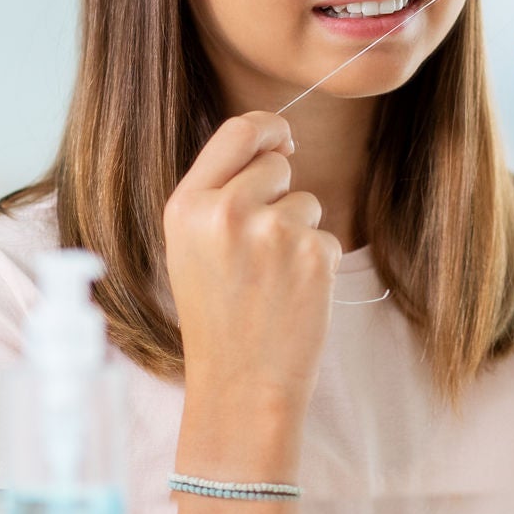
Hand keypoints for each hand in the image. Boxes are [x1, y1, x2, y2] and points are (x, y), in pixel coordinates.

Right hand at [163, 111, 339, 481]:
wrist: (241, 384)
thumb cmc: (216, 316)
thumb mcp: (191, 247)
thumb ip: (220, 193)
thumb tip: (276, 144)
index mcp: (187, 206)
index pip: (238, 131)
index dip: (269, 129)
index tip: (283, 140)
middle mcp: (226, 212)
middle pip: (277, 166)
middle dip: (280, 195)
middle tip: (261, 249)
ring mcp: (272, 232)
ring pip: (307, 203)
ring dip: (298, 235)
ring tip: (270, 282)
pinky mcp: (313, 255)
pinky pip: (327, 238)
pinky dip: (316, 265)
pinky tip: (292, 297)